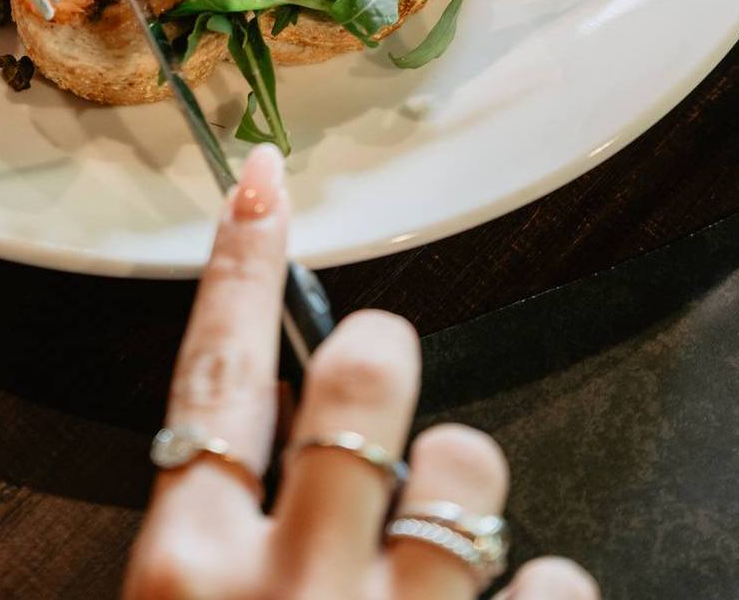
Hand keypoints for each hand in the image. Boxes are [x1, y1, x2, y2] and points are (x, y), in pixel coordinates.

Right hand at [125, 144, 596, 599]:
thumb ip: (217, 534)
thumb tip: (284, 427)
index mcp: (186, 576)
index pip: (215, 377)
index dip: (241, 267)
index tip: (261, 179)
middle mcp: (288, 592)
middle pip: (359, 380)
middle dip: (383, 355)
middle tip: (388, 374)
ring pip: (464, 466)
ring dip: (461, 486)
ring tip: (449, 544)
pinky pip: (553, 579)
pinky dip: (541, 586)